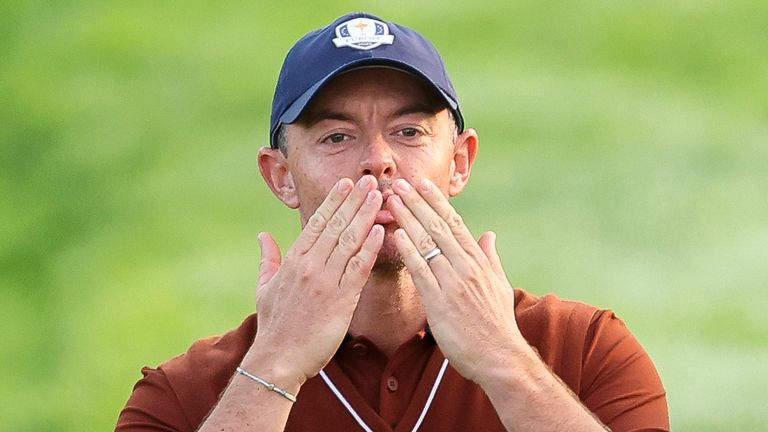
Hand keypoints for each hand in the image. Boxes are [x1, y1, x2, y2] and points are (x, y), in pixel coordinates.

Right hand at [248, 176, 383, 384]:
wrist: (278, 359)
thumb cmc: (273, 325)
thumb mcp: (264, 287)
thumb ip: (268, 258)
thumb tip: (262, 236)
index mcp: (294, 260)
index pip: (317, 222)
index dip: (334, 201)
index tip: (347, 183)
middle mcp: (310, 265)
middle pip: (336, 225)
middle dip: (354, 200)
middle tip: (369, 180)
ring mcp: (326, 281)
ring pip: (349, 241)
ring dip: (365, 216)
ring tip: (379, 196)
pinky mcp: (341, 300)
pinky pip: (358, 268)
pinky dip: (370, 248)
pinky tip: (381, 231)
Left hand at [387, 178, 522, 384]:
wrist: (500, 357)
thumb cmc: (497, 325)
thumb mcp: (500, 285)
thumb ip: (491, 258)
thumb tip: (489, 234)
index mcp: (478, 262)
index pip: (454, 223)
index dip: (436, 202)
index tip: (422, 184)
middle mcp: (466, 267)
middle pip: (438, 227)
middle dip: (417, 203)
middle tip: (399, 184)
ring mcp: (453, 284)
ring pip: (428, 243)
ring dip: (408, 219)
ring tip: (392, 201)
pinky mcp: (440, 303)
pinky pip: (421, 271)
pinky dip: (409, 251)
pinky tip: (396, 235)